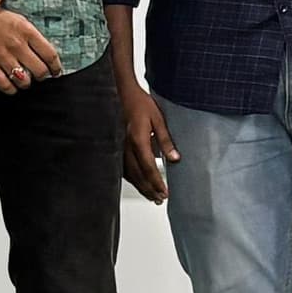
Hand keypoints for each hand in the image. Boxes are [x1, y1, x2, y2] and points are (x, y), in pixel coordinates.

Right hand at [0, 8, 57, 94]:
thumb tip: (45, 54)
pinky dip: (11, 89)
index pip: (50, 55)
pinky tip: (11, 85)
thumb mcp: (18, 20)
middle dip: (42, 76)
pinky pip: (5, 86)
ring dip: (26, 83)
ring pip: (24, 81)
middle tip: (39, 75)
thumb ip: (32, 36)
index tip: (55, 71)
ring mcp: (2, 56)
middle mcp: (17, 45)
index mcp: (27, 31)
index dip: (56, 67)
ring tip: (23, 79)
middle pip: (40, 71)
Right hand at [118, 75, 177, 203]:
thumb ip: (165, 140)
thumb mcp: (159, 119)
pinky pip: (123, 167)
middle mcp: (126, 146)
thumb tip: (175, 158)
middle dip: (149, 189)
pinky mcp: (116, 146)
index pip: (149, 167)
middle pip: (138, 174)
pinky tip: (137, 182)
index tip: (165, 192)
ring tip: (151, 196)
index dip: (157, 182)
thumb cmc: (140, 103)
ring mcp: (119, 147)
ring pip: (129, 173)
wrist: (122, 93)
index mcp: (138, 140)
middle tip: (160, 199)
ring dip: (140, 186)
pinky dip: (131, 178)